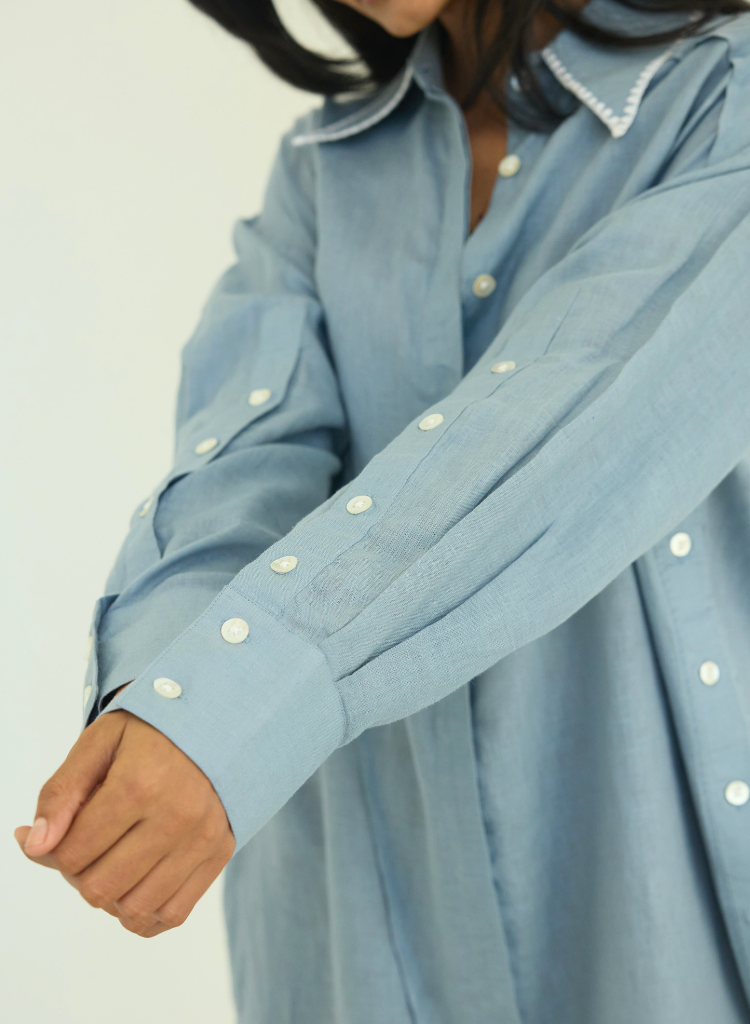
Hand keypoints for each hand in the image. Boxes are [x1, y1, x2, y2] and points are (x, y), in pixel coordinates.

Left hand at [14, 706, 234, 937]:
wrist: (217, 720)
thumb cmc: (150, 731)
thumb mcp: (98, 743)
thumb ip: (60, 793)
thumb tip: (33, 847)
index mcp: (139, 783)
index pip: (72, 854)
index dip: (53, 851)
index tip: (62, 831)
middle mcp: (176, 815)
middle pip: (100, 887)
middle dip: (80, 875)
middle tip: (89, 844)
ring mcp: (202, 837)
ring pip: (134, 908)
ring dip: (111, 895)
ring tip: (113, 861)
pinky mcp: (220, 851)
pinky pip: (173, 912)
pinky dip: (146, 912)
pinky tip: (137, 884)